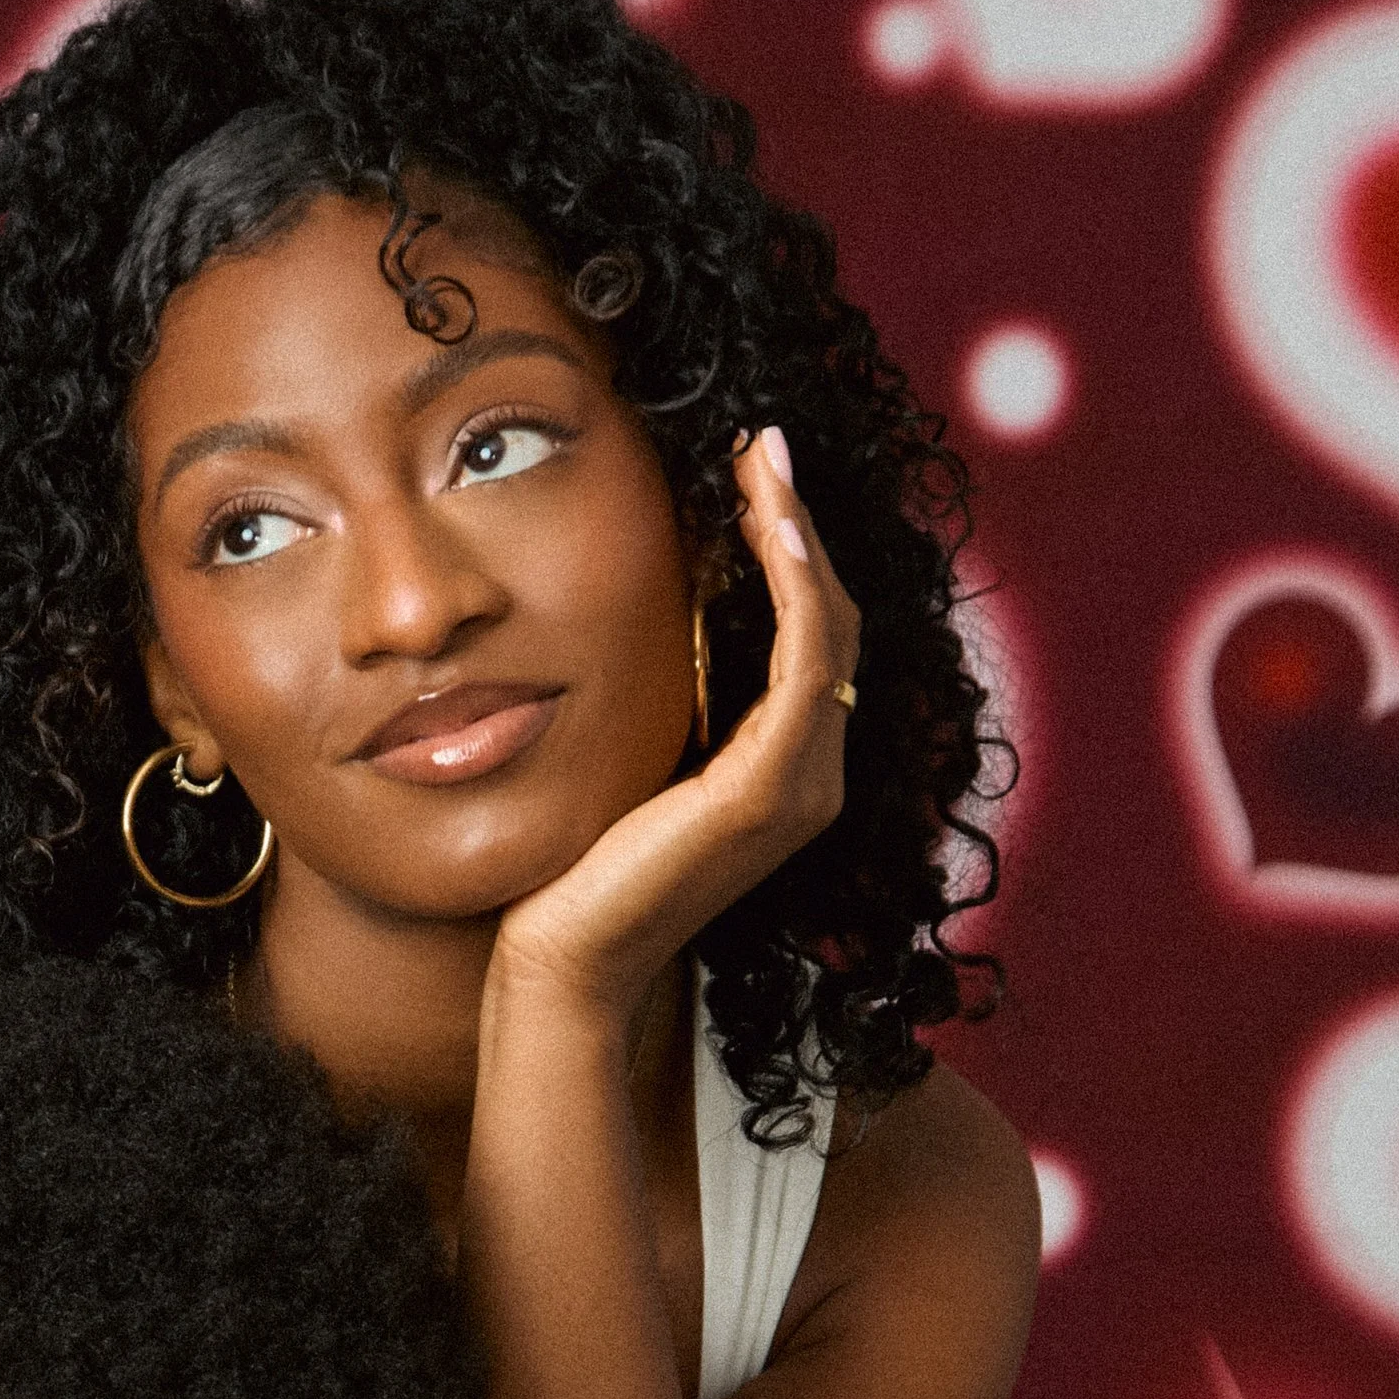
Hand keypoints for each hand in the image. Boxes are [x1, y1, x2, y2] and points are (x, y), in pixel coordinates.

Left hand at [490, 427, 861, 1030]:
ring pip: (826, 629)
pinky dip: (795, 590)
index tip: (755, 474)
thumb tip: (668, 613)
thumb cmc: (584, 865)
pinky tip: (772, 531)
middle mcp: (814, 777)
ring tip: (765, 462)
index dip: (793, 549)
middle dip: (802, 523)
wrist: (565, 956)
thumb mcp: (642, 755)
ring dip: (800, 535)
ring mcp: (801, 787)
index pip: (812, 635)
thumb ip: (678, 699)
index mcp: (786, 768)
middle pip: (833, 619)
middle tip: (764, 442)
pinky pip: (802, 665)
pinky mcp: (766, 792)